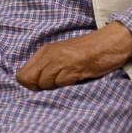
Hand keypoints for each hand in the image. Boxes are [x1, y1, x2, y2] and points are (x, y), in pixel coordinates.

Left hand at [16, 21, 131, 90]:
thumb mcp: (63, 56)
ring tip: (68, 82)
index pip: (22, 75)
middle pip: (29, 80)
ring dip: (55, 88)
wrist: (109, 43)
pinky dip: (66, 86)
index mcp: (44, 52)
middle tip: (55, 88)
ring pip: (45, 83)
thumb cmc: (88, 52)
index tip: (41, 89)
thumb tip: (37, 85)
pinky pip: (61, 83)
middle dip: (39, 89)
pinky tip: (76, 80)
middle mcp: (49, 55)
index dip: (30, 86)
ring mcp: (60, 60)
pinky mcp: (73, 67)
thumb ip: (49, 67)